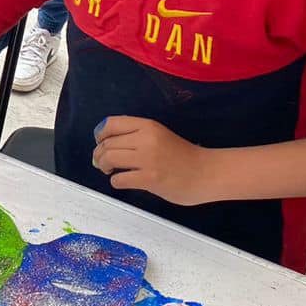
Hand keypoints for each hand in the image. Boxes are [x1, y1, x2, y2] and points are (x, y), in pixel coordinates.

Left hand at [92, 116, 214, 205]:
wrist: (206, 173)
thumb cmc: (182, 155)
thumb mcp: (158, 135)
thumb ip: (137, 135)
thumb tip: (107, 143)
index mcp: (148, 126)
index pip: (111, 124)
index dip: (100, 135)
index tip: (100, 143)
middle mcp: (146, 139)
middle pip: (108, 144)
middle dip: (99, 154)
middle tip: (101, 162)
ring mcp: (148, 159)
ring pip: (110, 159)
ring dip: (104, 166)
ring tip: (108, 170)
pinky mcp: (150, 178)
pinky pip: (120, 179)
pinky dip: (115, 181)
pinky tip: (122, 181)